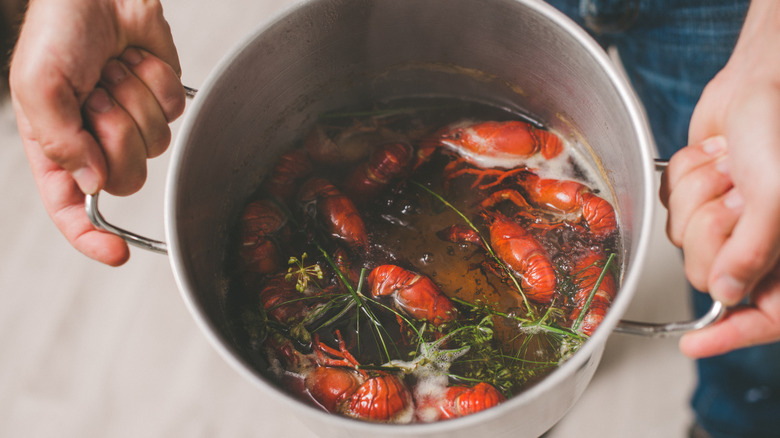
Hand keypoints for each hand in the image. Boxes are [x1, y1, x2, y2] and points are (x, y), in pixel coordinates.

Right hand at [10, 0, 184, 265]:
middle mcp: (97, 142)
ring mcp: (134, 122)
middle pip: (127, 178)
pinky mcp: (162, 100)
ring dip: (134, 99)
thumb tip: (93, 185)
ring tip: (112, 71)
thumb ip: (59, 142)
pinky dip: (156, 82)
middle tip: (97, 95)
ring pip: (155, 143)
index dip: (91, 237)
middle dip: (116, 132)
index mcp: (59, 147)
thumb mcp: (36, 85)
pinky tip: (137, 61)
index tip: (115, 252)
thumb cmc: (58, 31)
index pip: (72, 209)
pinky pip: (174, 111)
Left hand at [659, 0, 779, 357]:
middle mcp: (756, 243)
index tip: (695, 346)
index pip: (764, 317)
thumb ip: (754, 253)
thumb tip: (724, 292)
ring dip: (699, 196)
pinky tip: (714, 160)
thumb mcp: (778, 199)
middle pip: (705, 272)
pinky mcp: (696, 197)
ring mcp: (724, 221)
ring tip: (732, 171)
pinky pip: (668, 206)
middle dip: (711, 229)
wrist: (763, 83)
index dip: (730, 336)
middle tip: (739, 197)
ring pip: (680, 238)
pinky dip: (684, 179)